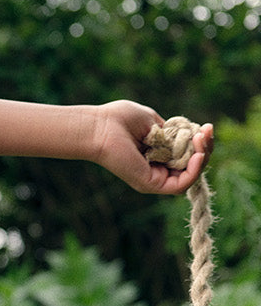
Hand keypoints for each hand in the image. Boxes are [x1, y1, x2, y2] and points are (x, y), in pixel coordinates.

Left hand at [93, 101, 213, 193]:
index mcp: (157, 154)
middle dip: (205, 149)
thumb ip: (171, 130)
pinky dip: (193, 171)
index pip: (187, 155)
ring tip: (202, 140)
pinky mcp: (150, 184)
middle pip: (192, 166)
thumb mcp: (153, 121)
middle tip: (206, 131)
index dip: (200, 143)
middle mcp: (156, 169)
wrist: (99, 126)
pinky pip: (180, 185)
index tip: (205, 127)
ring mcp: (154, 178)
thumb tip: (189, 135)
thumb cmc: (119, 119)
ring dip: (202, 158)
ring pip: (189, 176)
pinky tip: (197, 155)